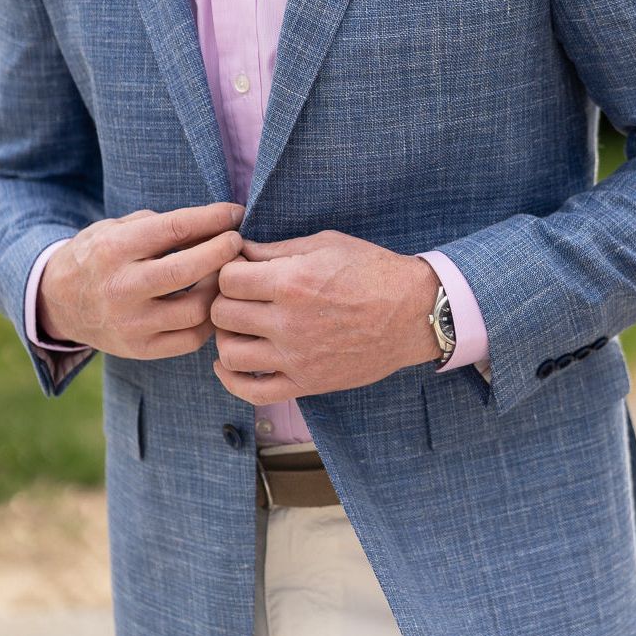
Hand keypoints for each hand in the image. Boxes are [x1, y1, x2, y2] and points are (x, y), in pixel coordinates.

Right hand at [37, 202, 244, 359]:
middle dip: (222, 252)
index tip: (237, 213)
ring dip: (219, 288)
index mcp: (113, 249)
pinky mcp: (140, 349)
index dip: (213, 218)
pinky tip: (213, 300)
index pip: (175, 228)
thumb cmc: (100, 255)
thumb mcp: (119, 227)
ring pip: (195, 309)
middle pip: (186, 270)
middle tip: (237, 241)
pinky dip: (210, 318)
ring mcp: (130, 323)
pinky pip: (191, 338)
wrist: (58, 301)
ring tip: (226, 273)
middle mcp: (120, 288)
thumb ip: (163, 225)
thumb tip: (217, 222)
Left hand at [210, 229, 441, 404]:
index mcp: (291, 282)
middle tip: (239, 296)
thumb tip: (240, 251)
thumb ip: (277, 249)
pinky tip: (231, 363)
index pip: (227, 279)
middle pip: (222, 314)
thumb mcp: (325, 244)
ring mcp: (296, 358)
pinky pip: (253, 391)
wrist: (413, 312)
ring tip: (240, 326)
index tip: (239, 270)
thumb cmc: (372, 270)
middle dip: (224, 300)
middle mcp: (288, 322)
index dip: (228, 270)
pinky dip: (232, 379)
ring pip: (230, 353)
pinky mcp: (307, 383)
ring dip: (226, 337)